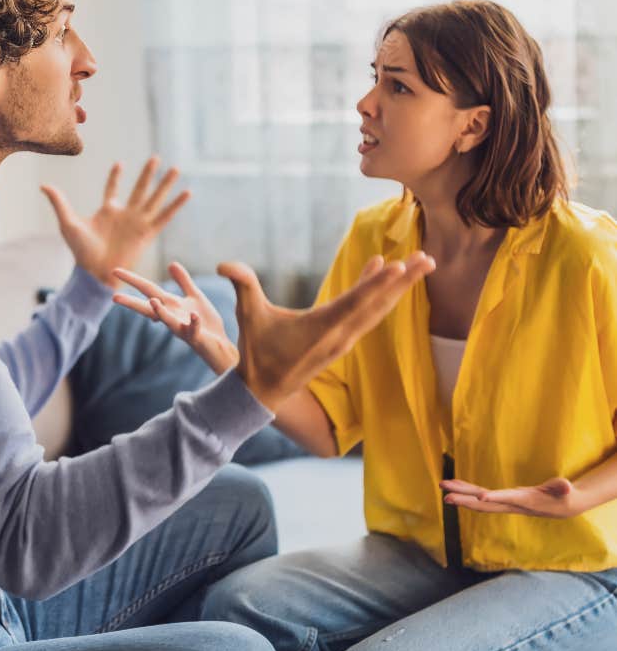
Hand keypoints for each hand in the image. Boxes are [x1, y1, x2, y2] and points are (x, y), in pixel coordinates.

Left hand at [41, 158, 189, 288]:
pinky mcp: (147, 232)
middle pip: (139, 189)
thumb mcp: (68, 222)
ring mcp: (138, 222)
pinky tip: (187, 192)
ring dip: (165, 184)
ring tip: (176, 169)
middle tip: (156, 157)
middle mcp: (125, 214)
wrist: (95, 272)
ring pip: (154, 198)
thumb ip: (59, 202)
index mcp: (108, 211)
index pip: (113, 189)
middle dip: (147, 174)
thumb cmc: (81, 251)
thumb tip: (43, 184)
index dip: (115, 177)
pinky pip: (164, 216)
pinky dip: (176, 205)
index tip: (119, 164)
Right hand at [112, 262, 239, 374]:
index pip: (149, 290)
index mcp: (170, 305)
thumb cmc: (205, 322)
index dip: (133, 280)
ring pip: (168, 321)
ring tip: (153, 301)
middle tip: (114, 297)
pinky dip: (193, 322)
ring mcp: (182, 328)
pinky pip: (193, 329)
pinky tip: (194, 315)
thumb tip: (171, 263)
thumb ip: (183, 281)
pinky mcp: (196, 337)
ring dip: (161, 312)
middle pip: (149, 307)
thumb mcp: (194, 297)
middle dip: (132, 303)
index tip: (115, 271)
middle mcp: (172, 316)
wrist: (219, 344)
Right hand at [218, 252, 433, 411]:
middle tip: (428, 260)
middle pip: (378, 305)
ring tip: (419, 264)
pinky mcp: (343, 340)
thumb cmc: (257, 352)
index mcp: (322, 329)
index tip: (398, 267)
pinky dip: (379, 293)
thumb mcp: (248, 316)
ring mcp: (345, 339)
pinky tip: (381, 271)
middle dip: (404, 282)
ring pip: (378, 310)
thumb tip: (222, 263)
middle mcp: (340, 335)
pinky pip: (368, 313)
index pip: (354, 303)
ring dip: (399, 288)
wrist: (265, 390)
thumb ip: (242, 285)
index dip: (375, 284)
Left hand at [440, 477, 586, 518]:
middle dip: (466, 501)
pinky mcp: (503, 498)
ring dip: (461, 494)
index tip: (480, 497)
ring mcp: (505, 502)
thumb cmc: (563, 496)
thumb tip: (566, 486)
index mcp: (525, 501)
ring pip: (479, 500)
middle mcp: (510, 504)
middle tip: (446, 497)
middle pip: (485, 504)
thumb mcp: (565, 491)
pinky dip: (467, 490)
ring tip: (443, 486)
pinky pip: (481, 494)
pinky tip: (455, 485)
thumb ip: (562, 488)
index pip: (508, 500)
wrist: (562, 507)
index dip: (495, 498)